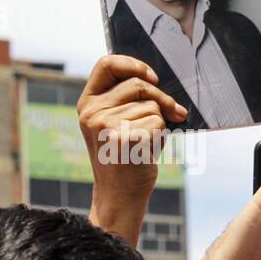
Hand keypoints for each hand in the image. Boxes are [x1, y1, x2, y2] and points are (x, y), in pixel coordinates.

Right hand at [78, 55, 187, 242]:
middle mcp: (92, 113)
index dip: (133, 64)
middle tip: (173, 112)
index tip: (152, 77)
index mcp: (87, 104)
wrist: (119, 195)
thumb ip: (125, 99)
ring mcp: (105, 126)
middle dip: (161, 98)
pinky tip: (148, 152)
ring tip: (145, 143)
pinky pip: (158, 123)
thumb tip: (156, 80)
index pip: (106, 64)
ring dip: (159, 123)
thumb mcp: (114, 123)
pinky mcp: (123, 138)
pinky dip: (161, 137)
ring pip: (152, 106)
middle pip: (138, 85)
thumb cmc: (124, 156)